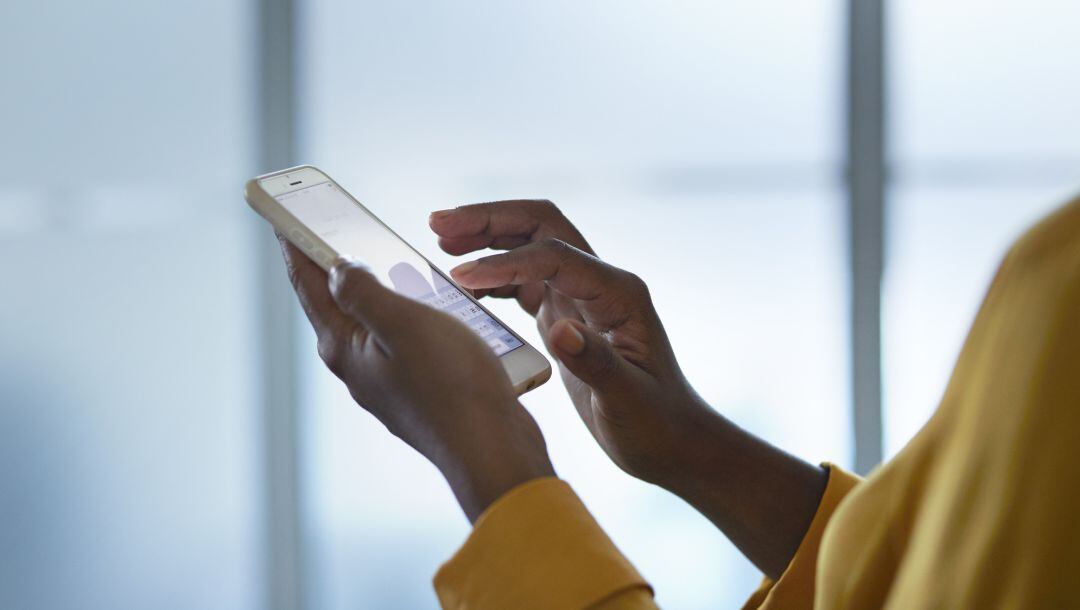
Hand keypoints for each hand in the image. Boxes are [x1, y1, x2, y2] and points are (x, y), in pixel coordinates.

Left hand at [277, 235, 553, 521]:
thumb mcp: (401, 323)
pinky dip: (414, 313)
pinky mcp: (421, 391)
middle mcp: (359, 368)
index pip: (309, 286)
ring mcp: (389, 382)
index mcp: (344, 349)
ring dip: (382, 289)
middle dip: (335, 266)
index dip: (297, 247)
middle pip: (339, 304)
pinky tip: (436, 304)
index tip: (286, 218)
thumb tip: (335, 269)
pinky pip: (409, 341)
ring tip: (389, 257)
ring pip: (377, 323)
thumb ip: (362, 292)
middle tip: (336, 227)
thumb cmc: (451, 386)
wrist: (493, 450)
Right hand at [429, 202, 826, 578]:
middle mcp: (601, 285)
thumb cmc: (655, 424)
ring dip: (488, 239)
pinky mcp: (568, 317)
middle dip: (489, 220)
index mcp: (617, 294)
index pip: (552, 257)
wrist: (672, 442)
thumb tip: (559, 330)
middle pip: (541, 227)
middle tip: (438, 224)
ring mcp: (583, 298)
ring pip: (531, 247)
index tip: (458, 275)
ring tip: (441, 243)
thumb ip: (595, 363)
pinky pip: (526, 281)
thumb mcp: (626, 400)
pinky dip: (494, 275)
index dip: (503, 262)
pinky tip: (464, 285)